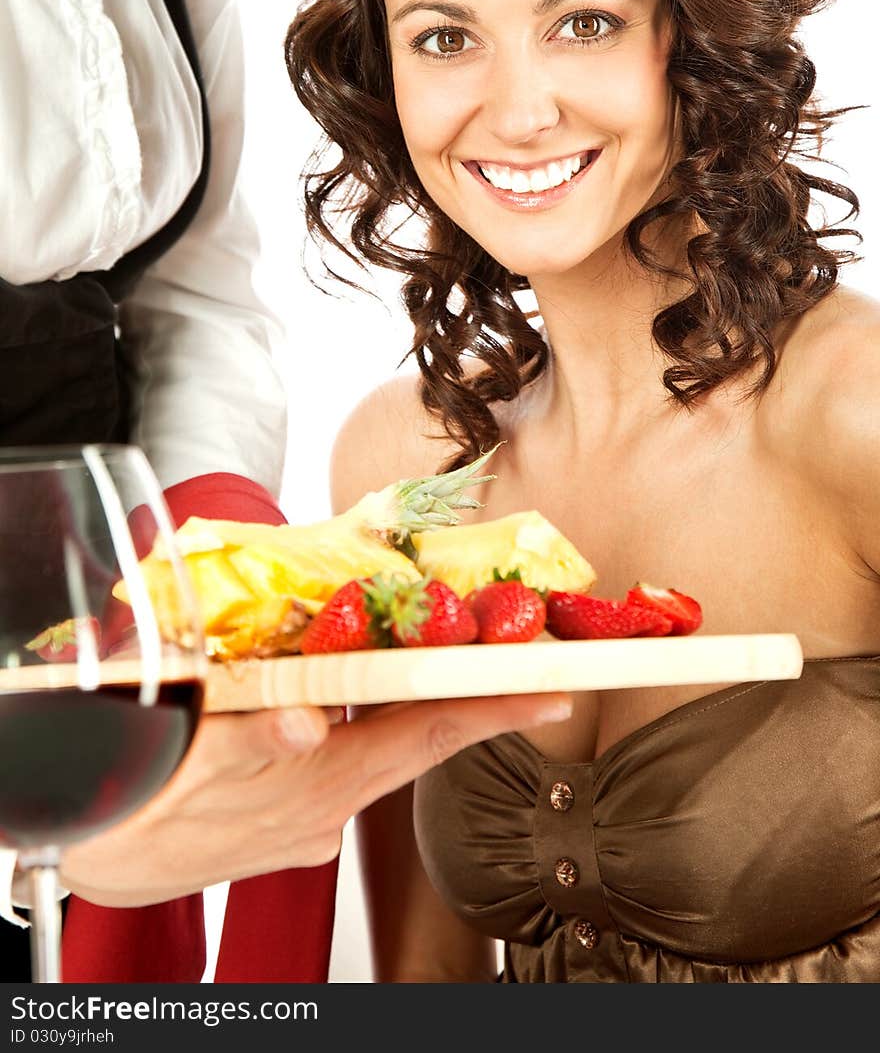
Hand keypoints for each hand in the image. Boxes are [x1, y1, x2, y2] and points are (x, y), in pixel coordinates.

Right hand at [59, 692, 570, 905]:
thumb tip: (306, 724)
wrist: (104, 856)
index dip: (495, 707)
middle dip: (473, 694)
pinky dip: (351, 729)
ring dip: (410, 706)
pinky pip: (338, 763)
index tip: (555, 687)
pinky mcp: (291, 823)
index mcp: (321, 778)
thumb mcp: (191, 757)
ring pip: (378, 746)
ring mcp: (313, 817)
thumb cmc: (141, 800)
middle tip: (525, 653)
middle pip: (418, 734)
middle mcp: (330, 802)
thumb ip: (253, 739)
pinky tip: (335, 706)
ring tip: (438, 659)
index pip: (428, 731)